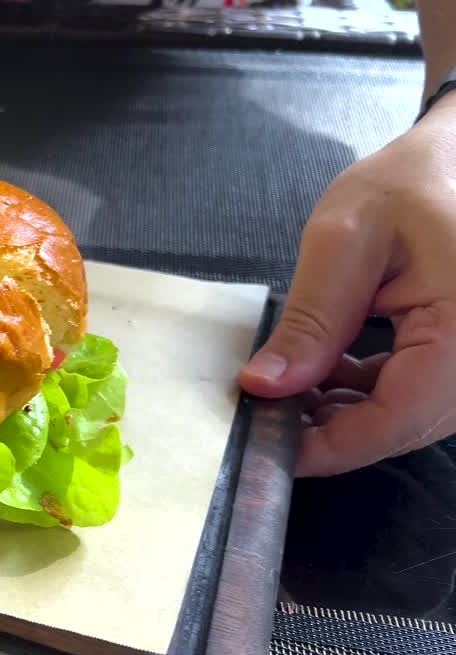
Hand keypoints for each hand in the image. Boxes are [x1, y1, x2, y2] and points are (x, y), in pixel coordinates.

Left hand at [237, 98, 455, 476]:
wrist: (455, 159)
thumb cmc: (411, 183)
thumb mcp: (345, 239)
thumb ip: (310, 318)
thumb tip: (265, 385)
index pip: (398, 419)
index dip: (330, 447)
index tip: (268, 449)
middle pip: (401, 427)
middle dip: (329, 432)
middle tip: (263, 418)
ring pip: (405, 417)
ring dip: (342, 414)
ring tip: (283, 392)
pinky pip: (413, 395)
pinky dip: (363, 394)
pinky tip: (319, 375)